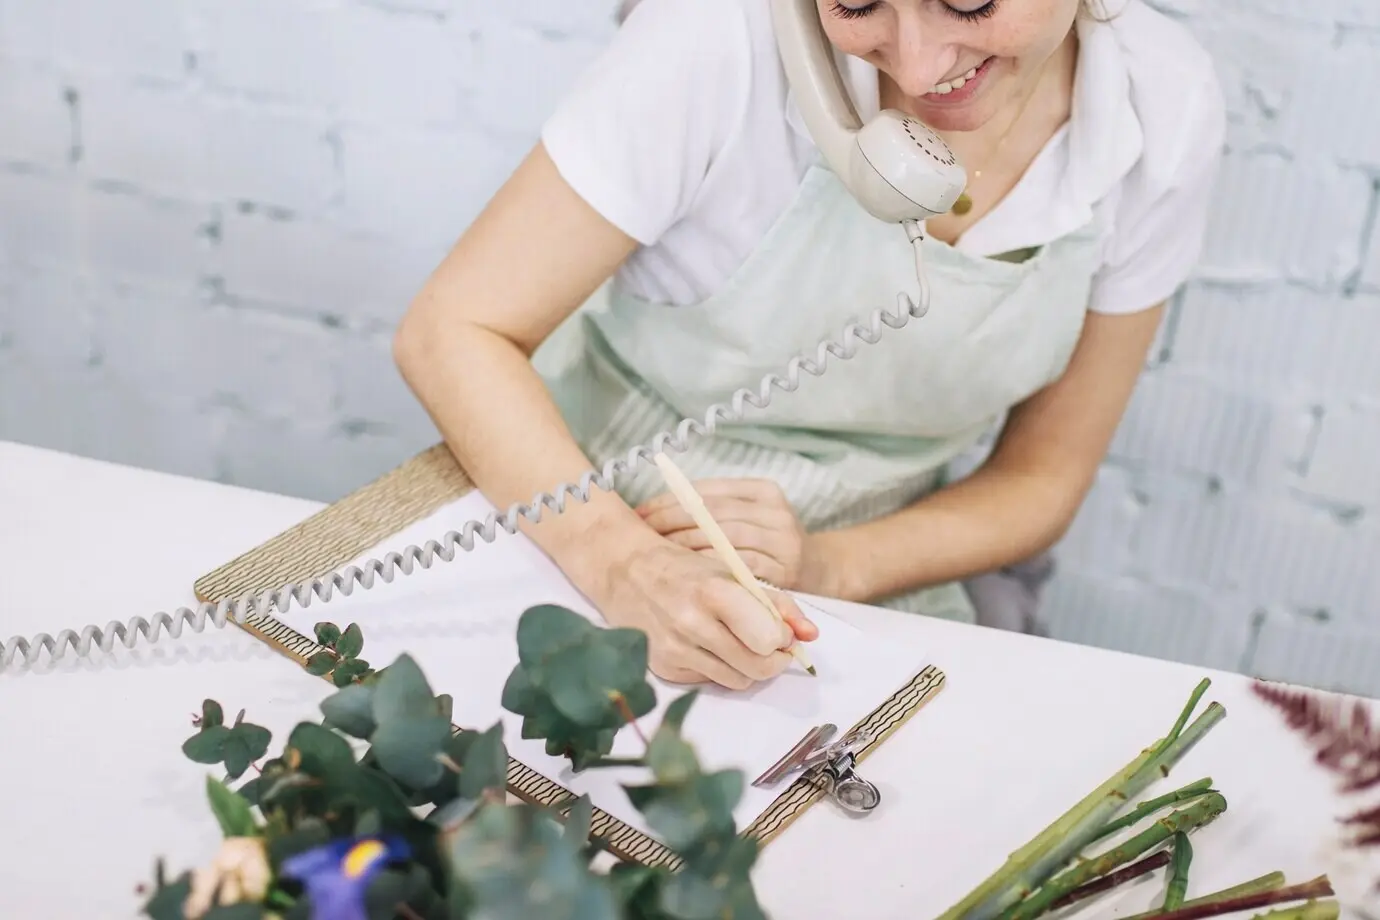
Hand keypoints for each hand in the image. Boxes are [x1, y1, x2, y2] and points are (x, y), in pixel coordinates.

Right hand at [593, 538, 818, 690]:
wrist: (627, 573)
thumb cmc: (688, 571)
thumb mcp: (734, 574)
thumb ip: (778, 603)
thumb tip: (811, 634)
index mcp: (714, 592)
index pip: (767, 638)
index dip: (781, 637)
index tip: (777, 629)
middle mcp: (692, 624)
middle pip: (757, 667)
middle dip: (773, 660)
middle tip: (769, 645)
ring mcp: (675, 650)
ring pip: (738, 681)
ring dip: (747, 666)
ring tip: (736, 641)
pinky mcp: (664, 668)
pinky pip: (711, 682)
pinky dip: (719, 669)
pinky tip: (706, 645)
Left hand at [635, 478, 832, 594]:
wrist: (823, 570)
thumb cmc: (772, 545)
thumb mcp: (752, 517)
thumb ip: (715, 510)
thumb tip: (655, 511)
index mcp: (763, 490)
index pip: (706, 491)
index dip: (669, 502)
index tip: (640, 514)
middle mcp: (775, 511)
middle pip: (712, 513)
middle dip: (670, 524)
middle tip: (641, 537)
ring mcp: (782, 541)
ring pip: (723, 538)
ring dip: (686, 547)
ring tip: (658, 556)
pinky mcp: (785, 571)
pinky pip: (739, 568)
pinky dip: (710, 570)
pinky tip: (688, 576)